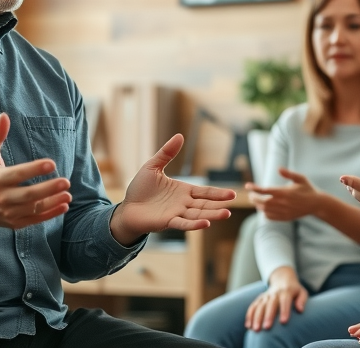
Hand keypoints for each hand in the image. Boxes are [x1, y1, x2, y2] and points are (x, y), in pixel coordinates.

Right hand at [0, 113, 72, 229]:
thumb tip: (4, 116)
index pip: (18, 175)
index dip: (35, 170)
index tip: (51, 163)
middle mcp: (3, 198)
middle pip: (28, 195)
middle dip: (48, 189)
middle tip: (66, 181)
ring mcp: (10, 212)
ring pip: (34, 209)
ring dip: (52, 202)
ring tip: (68, 194)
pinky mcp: (16, 223)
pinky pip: (35, 220)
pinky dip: (50, 214)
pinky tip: (64, 205)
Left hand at [110, 134, 234, 245]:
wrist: (127, 208)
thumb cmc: (140, 189)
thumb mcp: (153, 166)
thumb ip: (166, 153)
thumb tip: (180, 136)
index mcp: (183, 190)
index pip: (204, 192)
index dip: (218, 193)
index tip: (232, 194)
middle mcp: (183, 203)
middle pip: (204, 204)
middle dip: (218, 204)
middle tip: (232, 204)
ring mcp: (176, 213)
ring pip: (198, 214)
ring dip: (211, 214)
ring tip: (226, 214)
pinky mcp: (167, 222)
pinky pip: (183, 224)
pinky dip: (194, 225)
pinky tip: (206, 224)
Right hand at [245, 266, 307, 331]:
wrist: (282, 279)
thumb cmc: (294, 290)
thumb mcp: (302, 292)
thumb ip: (302, 300)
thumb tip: (300, 310)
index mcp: (286, 291)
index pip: (285, 301)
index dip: (284, 311)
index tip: (283, 322)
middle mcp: (274, 293)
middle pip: (270, 305)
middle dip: (268, 316)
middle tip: (266, 328)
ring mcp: (265, 296)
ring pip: (259, 306)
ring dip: (256, 318)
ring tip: (256, 329)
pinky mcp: (259, 299)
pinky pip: (253, 306)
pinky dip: (249, 316)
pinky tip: (248, 326)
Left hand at [246, 167, 319, 220]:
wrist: (316, 204)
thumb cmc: (307, 189)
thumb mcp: (300, 178)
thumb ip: (289, 173)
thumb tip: (278, 169)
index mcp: (285, 192)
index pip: (265, 190)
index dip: (254, 188)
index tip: (247, 186)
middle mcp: (283, 203)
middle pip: (262, 202)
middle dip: (254, 198)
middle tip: (251, 194)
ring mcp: (284, 211)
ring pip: (265, 210)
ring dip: (258, 205)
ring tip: (256, 200)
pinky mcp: (285, 218)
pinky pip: (270, 217)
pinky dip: (264, 213)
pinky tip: (264, 208)